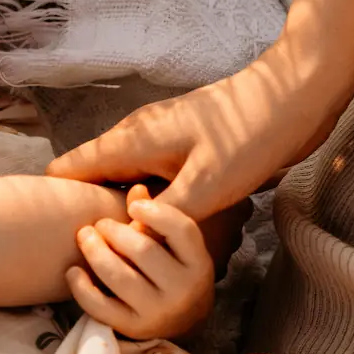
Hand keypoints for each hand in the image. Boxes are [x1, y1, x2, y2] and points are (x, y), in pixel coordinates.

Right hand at [47, 46, 346, 220]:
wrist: (294, 97)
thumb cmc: (249, 136)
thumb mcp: (204, 188)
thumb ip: (161, 221)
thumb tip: (127, 247)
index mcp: (129, 141)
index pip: (65, 171)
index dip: (59, 208)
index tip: (68, 243)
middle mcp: (135, 136)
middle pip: (90, 179)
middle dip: (91, 215)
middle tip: (102, 256)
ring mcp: (158, 140)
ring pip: (122, 180)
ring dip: (124, 211)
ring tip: (133, 247)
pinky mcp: (181, 147)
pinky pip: (149, 178)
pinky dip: (149, 201)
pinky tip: (166, 224)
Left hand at [68, 185, 214, 339]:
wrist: (181, 324)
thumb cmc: (172, 272)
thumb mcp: (175, 247)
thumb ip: (157, 217)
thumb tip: (135, 189)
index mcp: (198, 263)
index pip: (181, 229)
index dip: (155, 212)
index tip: (133, 206)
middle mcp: (184, 290)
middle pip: (143, 249)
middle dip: (114, 231)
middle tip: (100, 224)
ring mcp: (158, 312)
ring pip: (119, 276)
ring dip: (95, 251)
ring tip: (85, 237)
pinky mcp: (132, 329)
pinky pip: (100, 306)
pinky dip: (81, 287)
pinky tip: (72, 271)